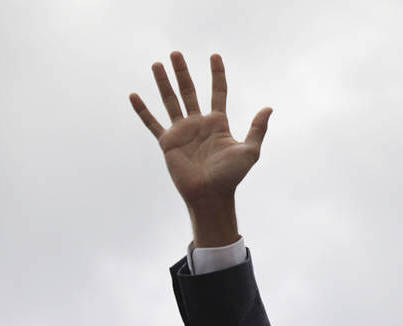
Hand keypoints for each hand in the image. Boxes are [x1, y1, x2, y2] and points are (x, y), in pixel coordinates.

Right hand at [130, 52, 270, 245]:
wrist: (210, 194)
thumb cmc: (231, 176)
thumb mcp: (250, 151)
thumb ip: (257, 129)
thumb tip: (268, 108)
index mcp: (218, 123)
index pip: (218, 92)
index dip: (217, 74)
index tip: (215, 56)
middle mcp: (198, 124)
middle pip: (189, 91)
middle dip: (182, 72)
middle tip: (176, 53)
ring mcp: (182, 132)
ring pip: (170, 101)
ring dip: (163, 82)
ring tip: (157, 64)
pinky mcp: (167, 143)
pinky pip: (152, 123)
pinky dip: (143, 110)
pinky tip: (134, 95)